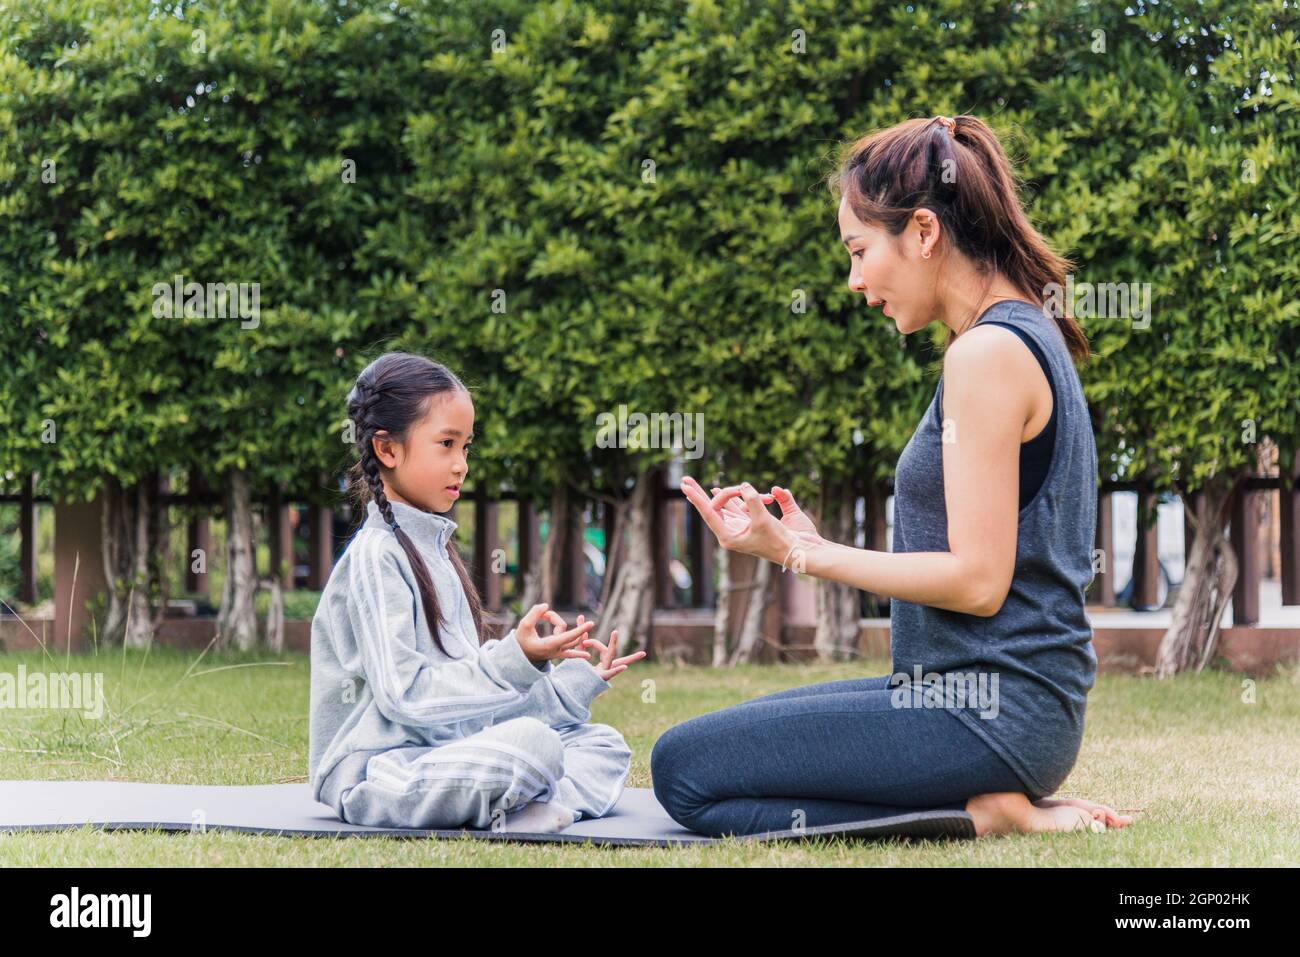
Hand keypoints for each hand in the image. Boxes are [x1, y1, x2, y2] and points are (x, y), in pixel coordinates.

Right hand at [513, 603, 594, 663]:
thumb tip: (546, 606)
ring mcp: (558, 654)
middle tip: (541, 614)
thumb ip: (534, 614)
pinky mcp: (558, 654)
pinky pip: (571, 653)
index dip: (580, 629)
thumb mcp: (523, 626)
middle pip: (565, 631)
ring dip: (559, 624)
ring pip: (569, 637)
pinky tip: (588, 655)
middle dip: (554, 619)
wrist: (518, 657)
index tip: (592, 623)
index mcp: (549, 645)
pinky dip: (578, 653)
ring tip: (543, 616)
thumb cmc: (521, 641)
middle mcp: (556, 650)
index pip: (569, 635)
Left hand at [579, 618, 646, 680]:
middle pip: (614, 653)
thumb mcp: (579, 652)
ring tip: (640, 654)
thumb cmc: (578, 671)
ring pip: (616, 662)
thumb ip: (582, 637)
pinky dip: (617, 670)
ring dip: (628, 658)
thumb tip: (581, 617)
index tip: (584, 641)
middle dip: (615, 643)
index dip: (593, 643)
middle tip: (616, 632)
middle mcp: (606, 667)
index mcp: (603, 662)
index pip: (602, 648)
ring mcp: (605, 673)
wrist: (570, 688)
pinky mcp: (601, 679)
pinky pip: (610, 674)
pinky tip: (624, 667)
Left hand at [680, 475, 821, 568]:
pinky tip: (731, 491)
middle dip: (699, 494)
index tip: (685, 487)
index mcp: (729, 537)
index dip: (697, 498)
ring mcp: (742, 527)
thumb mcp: (764, 521)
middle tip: (685, 481)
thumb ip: (752, 501)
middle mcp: (732, 533)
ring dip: (722, 494)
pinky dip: (737, 497)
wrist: (798, 552)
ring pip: (727, 506)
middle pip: (712, 509)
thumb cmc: (780, 542)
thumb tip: (744, 487)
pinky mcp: (754, 523)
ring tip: (702, 486)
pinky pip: (740, 506)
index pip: (709, 513)